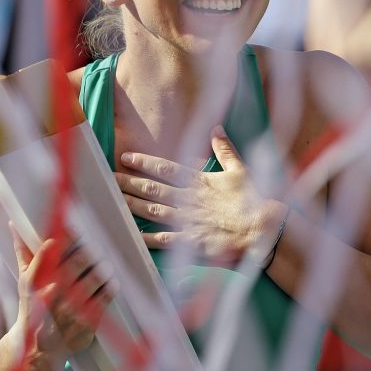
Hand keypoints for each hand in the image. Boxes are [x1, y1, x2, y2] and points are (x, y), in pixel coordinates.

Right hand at [11, 227, 115, 357]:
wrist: (37, 348)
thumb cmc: (33, 306)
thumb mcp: (25, 280)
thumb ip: (23, 251)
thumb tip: (15, 223)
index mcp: (34, 280)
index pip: (49, 252)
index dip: (65, 238)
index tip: (74, 230)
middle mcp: (50, 294)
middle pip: (76, 264)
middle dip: (88, 254)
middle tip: (95, 249)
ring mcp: (68, 310)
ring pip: (93, 280)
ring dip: (102, 269)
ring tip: (105, 265)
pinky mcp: (85, 323)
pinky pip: (103, 299)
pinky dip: (109, 288)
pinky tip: (111, 282)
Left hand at [115, 126, 286, 265]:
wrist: (262, 229)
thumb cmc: (254, 199)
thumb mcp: (240, 169)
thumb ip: (225, 149)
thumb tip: (216, 128)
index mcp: (198, 181)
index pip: (164, 168)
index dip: (143, 162)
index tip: (125, 158)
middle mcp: (187, 199)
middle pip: (151, 188)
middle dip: (128, 182)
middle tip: (108, 178)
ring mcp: (186, 221)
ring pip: (152, 211)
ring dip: (130, 204)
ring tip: (113, 199)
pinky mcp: (190, 242)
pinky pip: (163, 240)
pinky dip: (145, 238)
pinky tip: (130, 234)